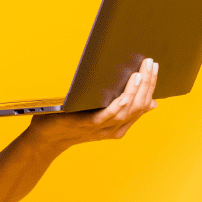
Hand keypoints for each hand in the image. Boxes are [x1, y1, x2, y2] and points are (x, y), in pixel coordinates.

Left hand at [28, 57, 159, 150]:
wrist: (47, 137)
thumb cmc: (72, 120)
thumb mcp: (101, 113)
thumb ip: (122, 108)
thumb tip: (151, 102)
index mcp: (119, 125)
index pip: (142, 105)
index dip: (150, 86)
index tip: (154, 68)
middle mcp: (113, 129)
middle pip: (137, 107)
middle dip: (147, 85)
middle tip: (150, 64)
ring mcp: (101, 128)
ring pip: (126, 112)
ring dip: (135, 92)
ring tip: (140, 74)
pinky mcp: (86, 125)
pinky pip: (106, 117)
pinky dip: (117, 107)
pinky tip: (124, 96)